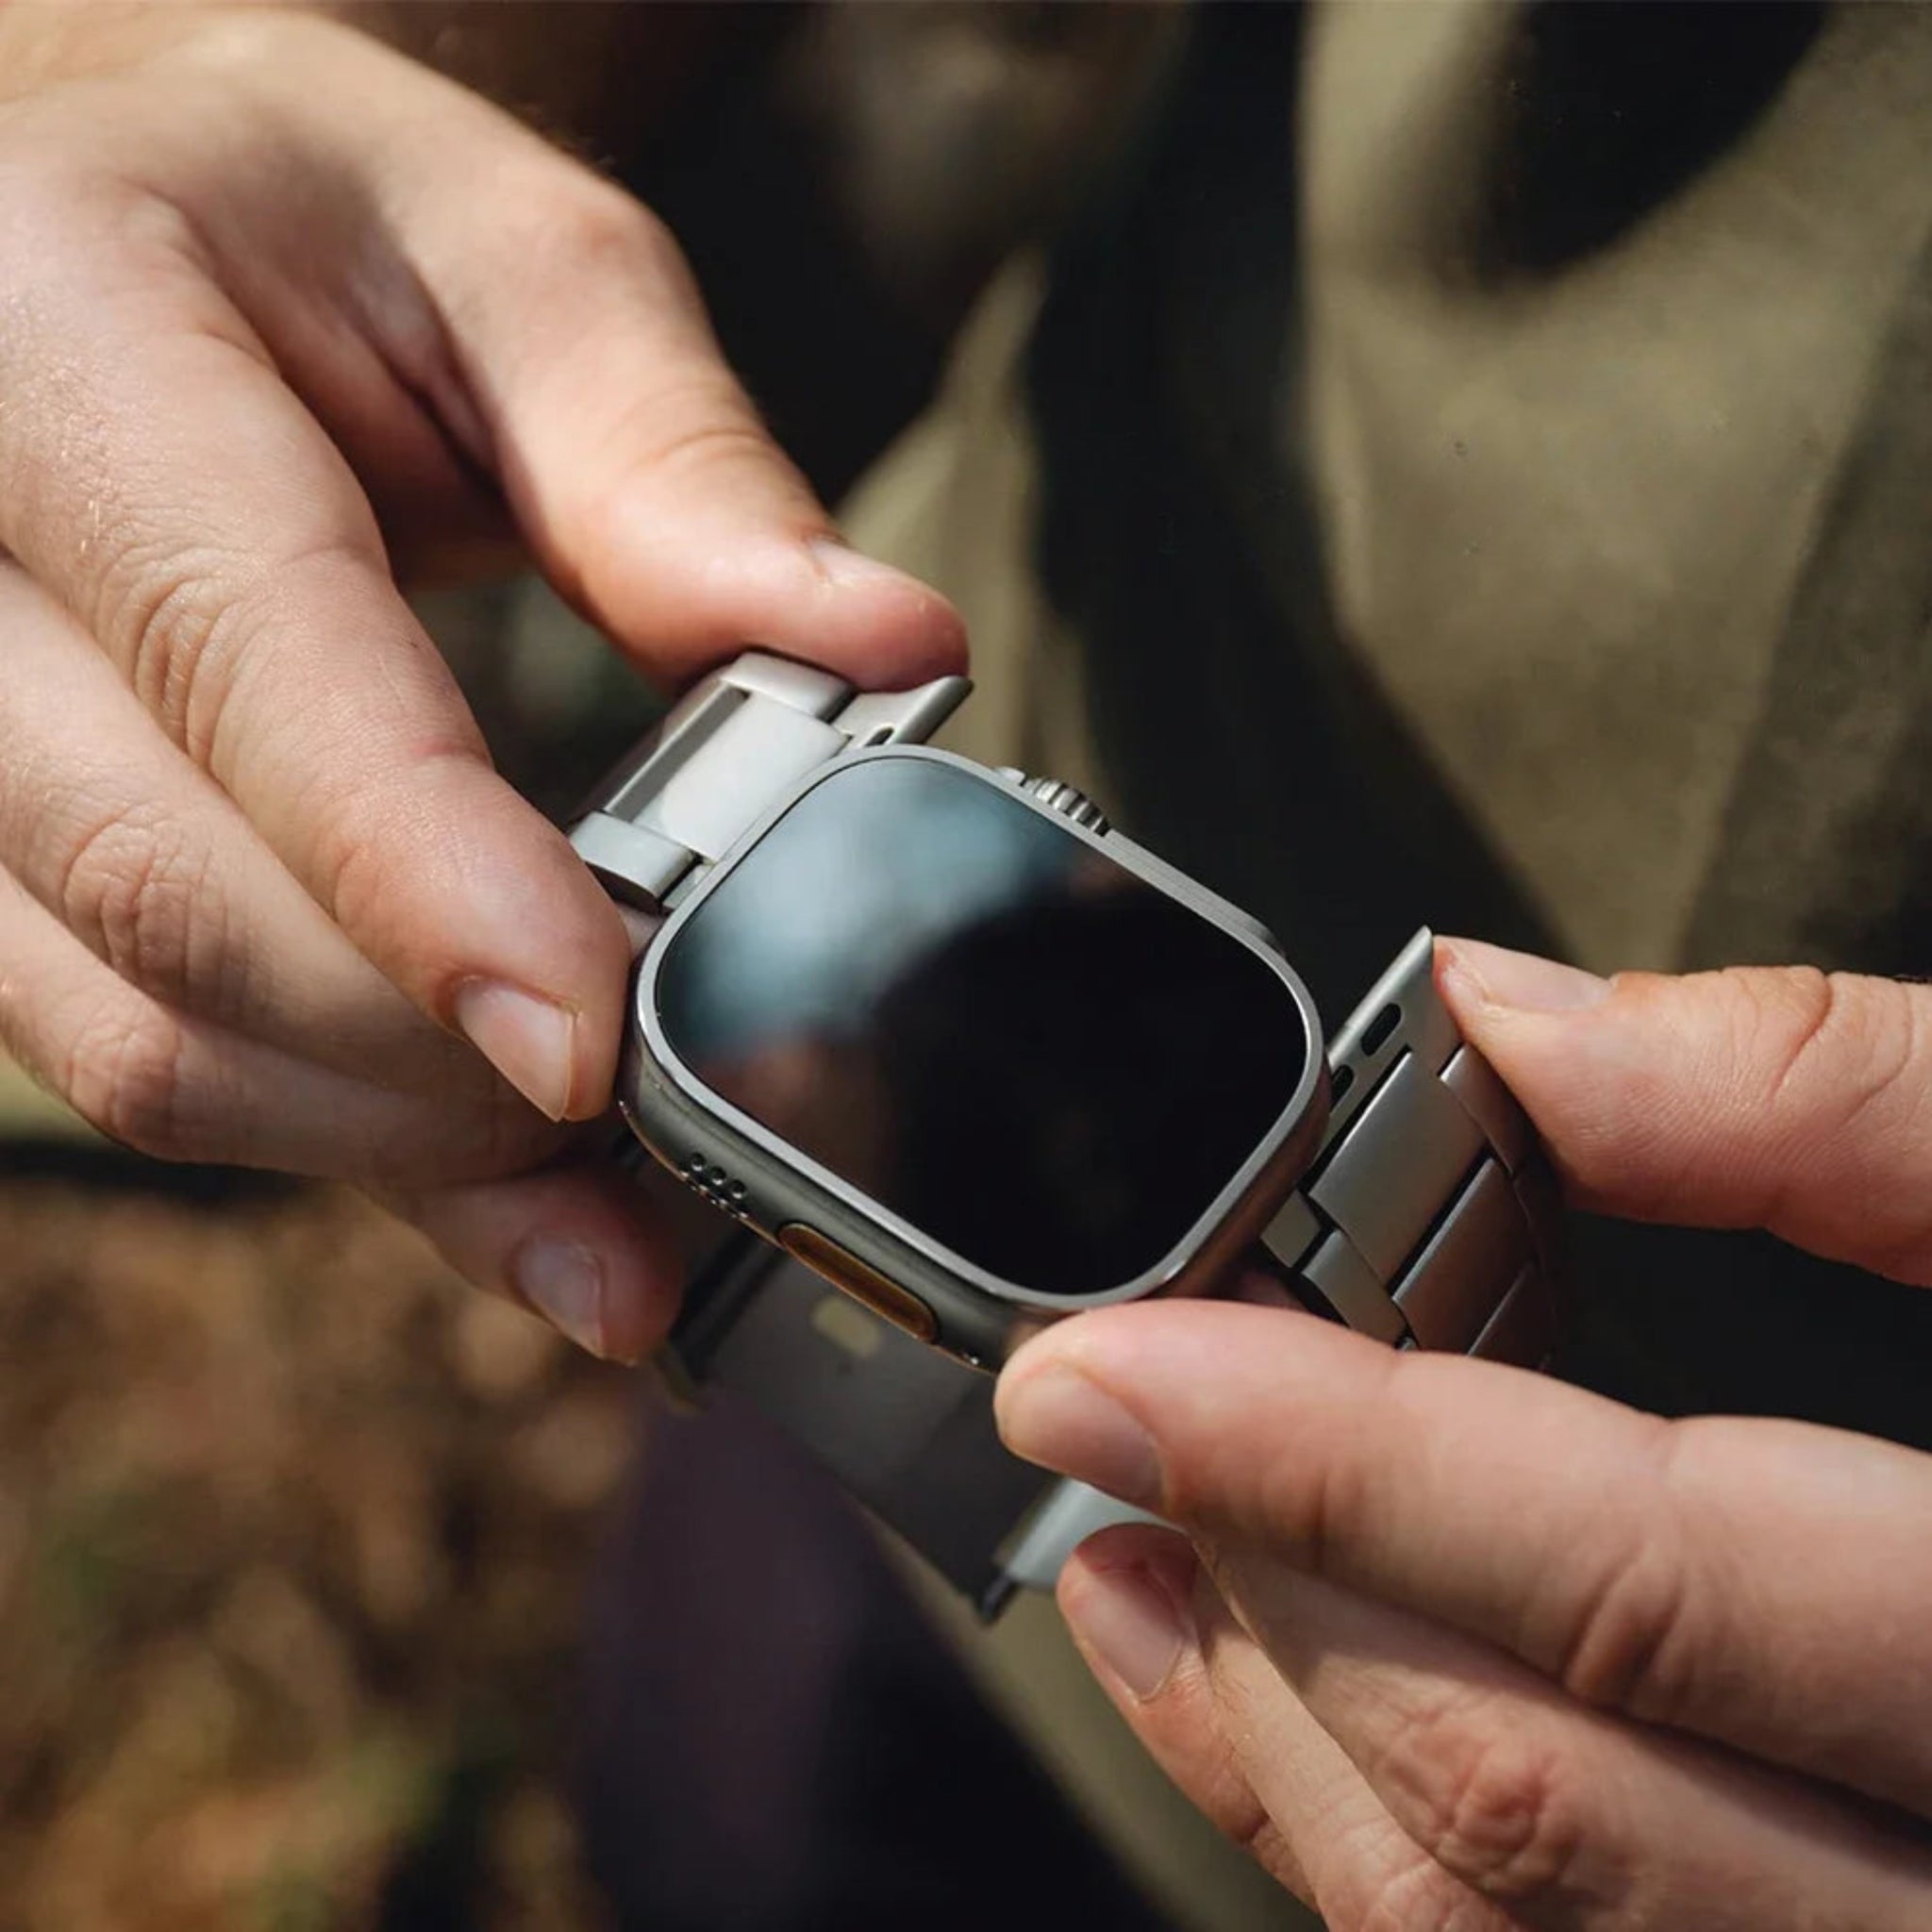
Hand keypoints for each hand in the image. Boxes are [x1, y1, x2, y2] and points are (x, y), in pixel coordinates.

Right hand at [0, 10, 961, 1357]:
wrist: (110, 237)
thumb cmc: (308, 219)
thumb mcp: (511, 260)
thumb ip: (674, 463)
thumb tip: (887, 649)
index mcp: (60, 340)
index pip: (243, 656)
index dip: (419, 875)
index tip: (590, 1043)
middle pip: (173, 891)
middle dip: (439, 1049)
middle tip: (679, 1094)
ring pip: (136, 1026)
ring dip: (398, 1142)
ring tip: (624, 1181)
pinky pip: (140, 1054)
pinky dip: (344, 1152)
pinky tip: (517, 1198)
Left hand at [997, 942, 1931, 1928]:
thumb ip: (1857, 1104)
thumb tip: (1517, 1024)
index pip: (1631, 1587)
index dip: (1327, 1457)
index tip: (1103, 1362)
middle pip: (1538, 1796)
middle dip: (1280, 1591)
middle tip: (1117, 1417)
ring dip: (1280, 1745)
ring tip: (1134, 1566)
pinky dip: (1375, 1861)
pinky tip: (1275, 1718)